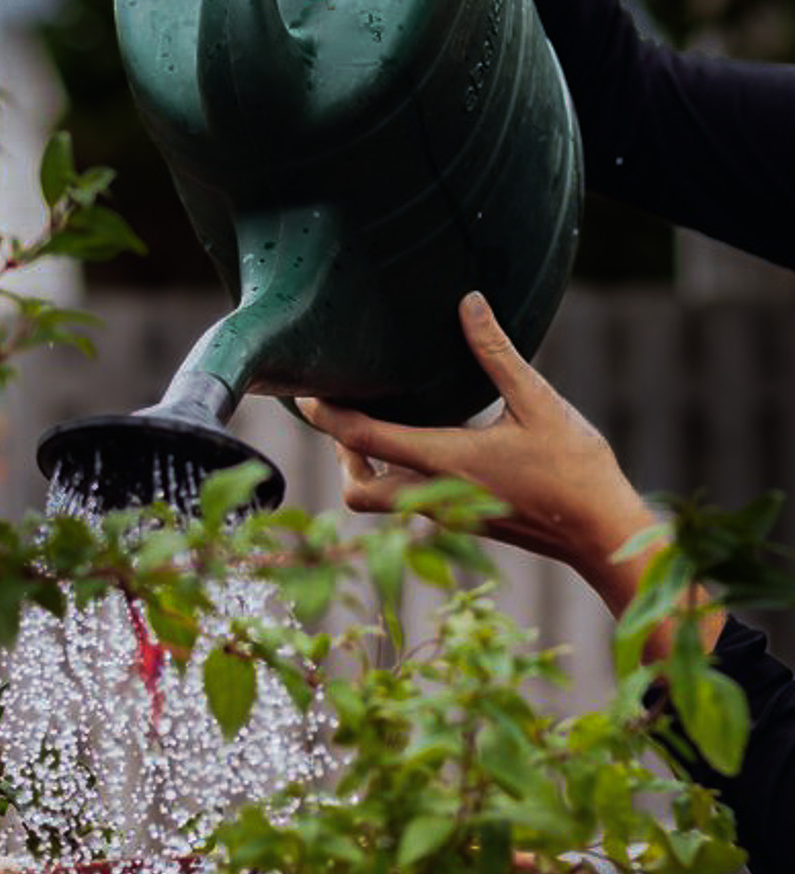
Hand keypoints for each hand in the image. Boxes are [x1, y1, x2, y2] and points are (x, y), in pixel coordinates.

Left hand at [299, 291, 656, 616]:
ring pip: (380, 502)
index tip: (307, 393)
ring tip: (382, 426)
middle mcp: (434, 496)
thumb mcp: (538, 401)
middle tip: (349, 417)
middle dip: (342, 457)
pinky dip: (397, 477)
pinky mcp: (461, 522)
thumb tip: (468, 305)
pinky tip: (425, 444)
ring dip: (367, 469)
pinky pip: (408, 504)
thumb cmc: (574, 468)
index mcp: (445, 460)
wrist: (600, 533)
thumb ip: (496, 354)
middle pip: (357, 490)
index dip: (328, 416)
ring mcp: (445, 515)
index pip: (363, 440)